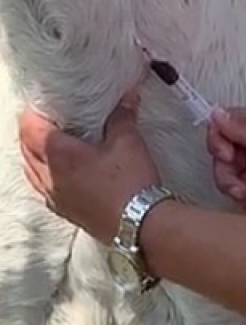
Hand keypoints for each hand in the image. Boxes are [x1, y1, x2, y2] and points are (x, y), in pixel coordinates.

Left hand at [19, 91, 159, 242]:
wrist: (141, 225)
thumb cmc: (130, 186)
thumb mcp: (128, 142)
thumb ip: (122, 116)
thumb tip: (126, 99)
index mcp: (59, 156)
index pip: (30, 129)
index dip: (32, 113)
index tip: (42, 104)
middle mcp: (51, 178)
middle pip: (26, 150)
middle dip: (31, 133)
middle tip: (45, 121)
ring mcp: (56, 198)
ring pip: (32, 172)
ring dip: (35, 156)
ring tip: (51, 145)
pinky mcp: (67, 212)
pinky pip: (45, 190)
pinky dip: (46, 177)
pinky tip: (62, 174)